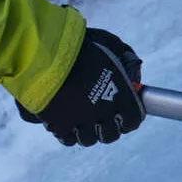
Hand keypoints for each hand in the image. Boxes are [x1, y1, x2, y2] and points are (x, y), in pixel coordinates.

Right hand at [19, 28, 145, 145]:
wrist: (47, 52)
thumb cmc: (80, 45)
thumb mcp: (110, 43)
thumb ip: (125, 57)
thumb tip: (133, 70)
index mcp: (121, 97)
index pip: (132, 120)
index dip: (128, 119)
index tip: (123, 115)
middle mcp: (104, 114)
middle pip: (110, 134)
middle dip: (108, 129)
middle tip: (101, 120)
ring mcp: (81, 122)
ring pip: (88, 139)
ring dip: (87, 132)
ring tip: (81, 121)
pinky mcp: (59, 125)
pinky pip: (67, 138)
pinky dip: (67, 133)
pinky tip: (65, 122)